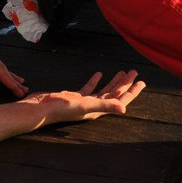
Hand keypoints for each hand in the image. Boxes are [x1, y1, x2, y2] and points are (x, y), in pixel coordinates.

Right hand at [23, 70, 144, 122]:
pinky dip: (95, 81)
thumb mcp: (84, 105)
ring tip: (123, 72)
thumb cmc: (61, 108)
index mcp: (98, 110)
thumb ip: (104, 106)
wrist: (39, 109)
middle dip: (125, 84)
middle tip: (135, 73)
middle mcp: (93, 107)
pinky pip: (89, 88)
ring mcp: (84, 102)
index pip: (119, 100)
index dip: (131, 92)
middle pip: (114, 94)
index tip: (141, 82)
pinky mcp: (74, 97)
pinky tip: (99, 73)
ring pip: (103, 91)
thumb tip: (123, 109)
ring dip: (113, 82)